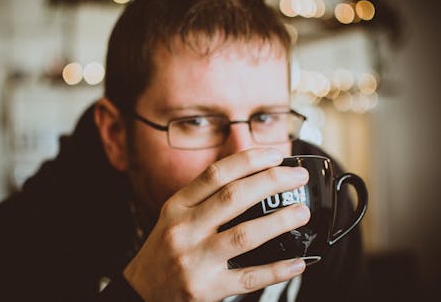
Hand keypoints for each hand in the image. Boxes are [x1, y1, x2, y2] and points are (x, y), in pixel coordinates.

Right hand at [123, 148, 309, 301]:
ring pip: (244, 235)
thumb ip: (203, 198)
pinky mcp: (205, 289)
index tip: (275, 154)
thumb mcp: (174, 216)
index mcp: (177, 206)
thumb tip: (250, 180)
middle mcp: (184, 229)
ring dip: (279, 222)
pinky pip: (248, 278)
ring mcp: (194, 260)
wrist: (141, 293)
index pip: (215, 174)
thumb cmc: (163, 250)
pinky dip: (276, 270)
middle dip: (271, 182)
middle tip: (297, 176)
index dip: (248, 160)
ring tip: (301, 212)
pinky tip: (296, 262)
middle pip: (233, 197)